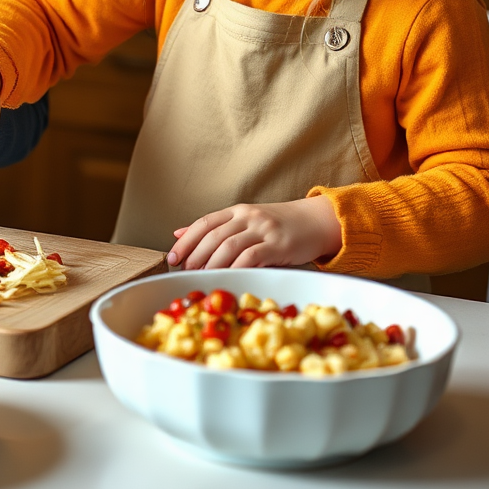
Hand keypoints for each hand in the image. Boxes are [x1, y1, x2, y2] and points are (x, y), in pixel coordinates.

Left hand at [166, 197, 341, 269]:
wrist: (316, 220)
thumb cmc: (279, 225)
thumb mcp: (246, 221)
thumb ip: (216, 228)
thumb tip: (179, 234)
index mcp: (237, 210)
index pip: (204, 223)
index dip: (186, 241)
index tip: (172, 258)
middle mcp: (247, 216)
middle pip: (213, 235)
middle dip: (195, 255)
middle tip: (185, 272)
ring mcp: (263, 229)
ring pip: (229, 246)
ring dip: (212, 264)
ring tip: (201, 277)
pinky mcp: (277, 244)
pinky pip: (251, 256)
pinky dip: (236, 268)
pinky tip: (227, 278)